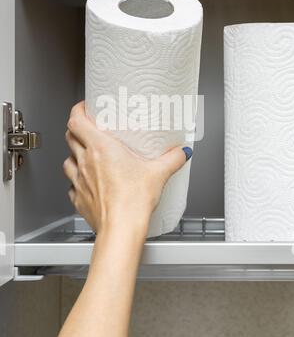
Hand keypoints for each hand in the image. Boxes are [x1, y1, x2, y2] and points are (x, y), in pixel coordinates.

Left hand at [63, 102, 191, 234]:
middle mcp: (85, 161)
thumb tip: (182, 152)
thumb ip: (172, 159)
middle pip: (70, 136)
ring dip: (74, 154)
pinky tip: (88, 182)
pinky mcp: (78, 198)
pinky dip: (76, 179)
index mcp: (101, 148)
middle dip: (77, 129)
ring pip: (67, 159)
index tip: (85, 107)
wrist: (121, 228)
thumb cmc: (133, 201)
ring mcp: (79, 180)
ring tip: (87, 155)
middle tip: (89, 128)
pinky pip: (72, 184)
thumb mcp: (158, 173)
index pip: (76, 120)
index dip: (77, 110)